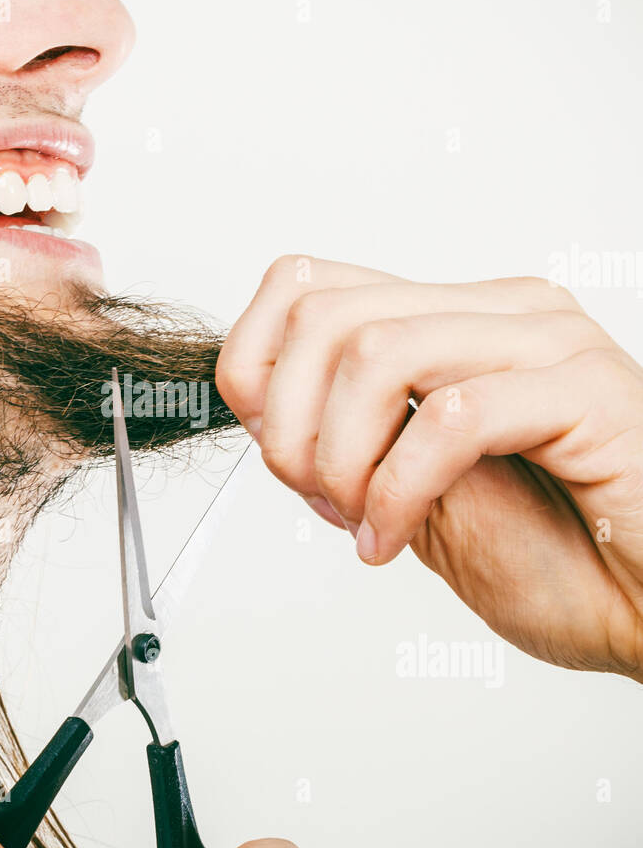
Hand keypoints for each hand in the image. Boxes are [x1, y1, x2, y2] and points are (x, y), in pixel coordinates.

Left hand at [216, 255, 642, 680]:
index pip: (308, 286)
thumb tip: (262, 411)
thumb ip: (350, 439)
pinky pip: (453, 418)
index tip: (270, 449)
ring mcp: (550, 342)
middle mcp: (502, 314)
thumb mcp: (416, 496)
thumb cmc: (563, 561)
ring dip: (342, 458)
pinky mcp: (590, 390)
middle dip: (289, 425)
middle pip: (328, 315)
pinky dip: (400, 491)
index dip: (256, 366)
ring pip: (379, 353)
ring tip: (365, 522)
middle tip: (320, 499)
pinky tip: (397, 539)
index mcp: (457, 323)